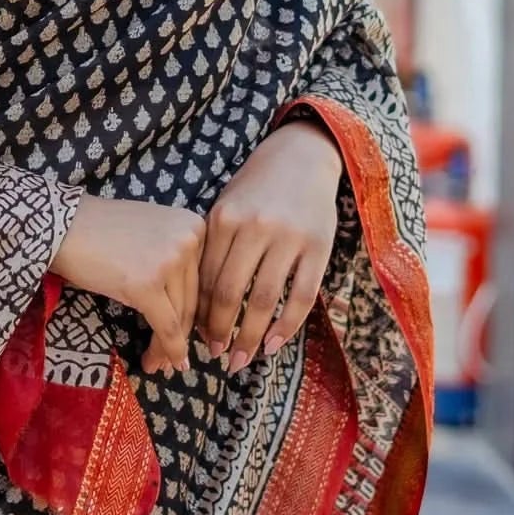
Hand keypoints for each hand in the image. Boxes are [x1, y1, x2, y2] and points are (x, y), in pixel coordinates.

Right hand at [50, 193, 203, 376]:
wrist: (64, 227)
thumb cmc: (101, 230)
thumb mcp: (152, 234)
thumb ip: (175, 258)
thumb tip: (188, 305)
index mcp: (194, 224)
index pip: (202, 277)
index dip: (198, 312)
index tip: (196, 335)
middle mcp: (189, 239)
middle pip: (193, 298)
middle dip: (184, 333)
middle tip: (176, 359)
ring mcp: (169, 261)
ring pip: (180, 316)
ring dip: (170, 346)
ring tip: (160, 365)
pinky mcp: (148, 284)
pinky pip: (166, 326)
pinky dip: (167, 349)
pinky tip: (160, 363)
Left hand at [193, 119, 342, 374]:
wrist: (302, 155)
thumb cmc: (256, 187)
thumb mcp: (227, 207)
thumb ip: (215, 248)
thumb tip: (201, 303)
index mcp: (224, 218)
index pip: (205, 277)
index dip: (199, 312)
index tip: (195, 335)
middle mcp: (255, 228)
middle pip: (231, 293)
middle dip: (220, 331)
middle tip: (216, 355)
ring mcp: (289, 238)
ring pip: (265, 300)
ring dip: (251, 337)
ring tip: (241, 359)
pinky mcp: (318, 247)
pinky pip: (302, 296)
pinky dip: (287, 326)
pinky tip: (275, 344)